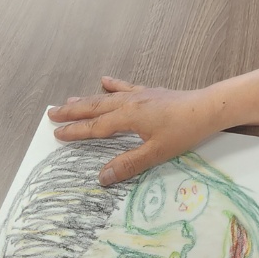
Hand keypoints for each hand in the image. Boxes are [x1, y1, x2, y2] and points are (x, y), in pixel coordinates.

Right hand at [48, 78, 220, 184]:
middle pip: (94, 107)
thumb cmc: (183, 132)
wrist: (207, 108)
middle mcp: (129, 103)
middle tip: (51, 113)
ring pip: (106, 97)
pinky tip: (105, 80)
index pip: (95, 127)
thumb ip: (127, 165)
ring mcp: (139, 95)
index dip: (75, 131)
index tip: (56, 133)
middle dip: (72, 112)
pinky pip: (125, 87)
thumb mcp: (155, 153)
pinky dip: (113, 85)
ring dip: (86, 99)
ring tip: (68, 100)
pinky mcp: (150, 92)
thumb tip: (101, 178)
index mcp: (128, 117)